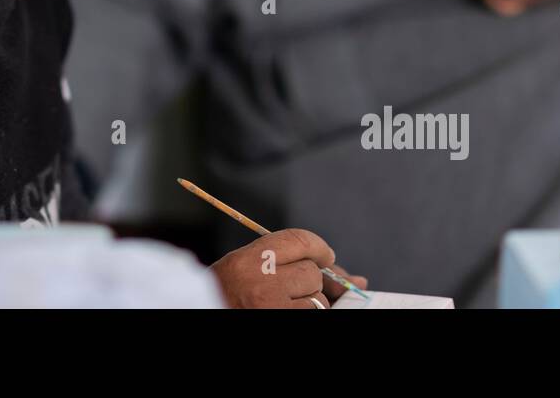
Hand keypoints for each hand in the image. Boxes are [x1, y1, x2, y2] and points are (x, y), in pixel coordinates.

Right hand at [209, 228, 368, 308]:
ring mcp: (273, 307)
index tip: (326, 257)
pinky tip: (287, 310)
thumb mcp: (246, 267)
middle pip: (312, 272)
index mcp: (249, 259)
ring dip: (307, 303)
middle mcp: (261, 282)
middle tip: (290, 289)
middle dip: (309, 281)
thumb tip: (357, 280)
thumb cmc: (228, 292)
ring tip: (281, 304)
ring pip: (316, 299)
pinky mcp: (282, 319)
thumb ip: (288, 260)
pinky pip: (313, 314)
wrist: (201, 310)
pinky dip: (306, 312)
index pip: (300, 240)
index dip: (319, 248)